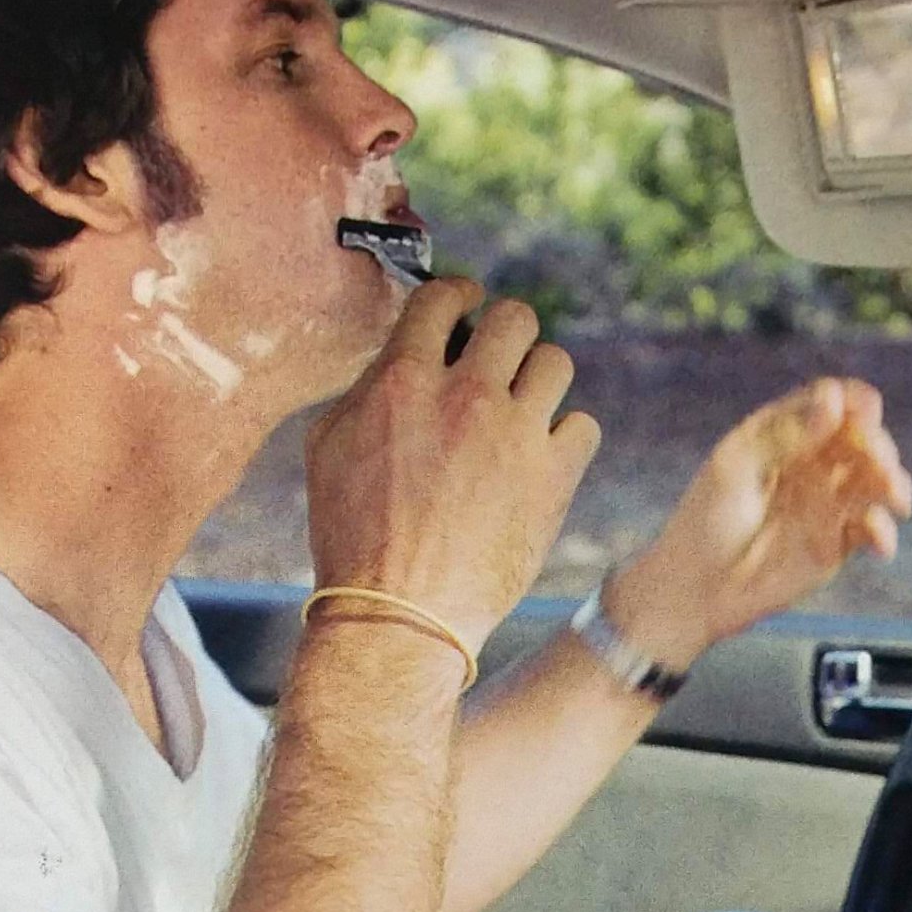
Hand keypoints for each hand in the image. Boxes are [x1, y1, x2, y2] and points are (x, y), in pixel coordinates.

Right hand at [303, 279, 600, 655]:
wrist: (399, 617)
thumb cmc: (351, 540)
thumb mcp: (327, 450)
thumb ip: (366, 389)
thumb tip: (397, 354)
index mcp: (402, 381)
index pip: (444, 297)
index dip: (460, 295)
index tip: (467, 305)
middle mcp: (464, 396)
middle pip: (515, 317)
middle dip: (507, 333)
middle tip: (499, 361)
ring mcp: (515, 434)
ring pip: (556, 363)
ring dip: (538, 382)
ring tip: (522, 411)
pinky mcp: (553, 478)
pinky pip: (583, 424)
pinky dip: (565, 438)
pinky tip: (541, 458)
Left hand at [603, 377, 908, 669]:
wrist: (698, 590)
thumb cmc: (705, 523)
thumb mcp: (735, 468)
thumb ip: (784, 435)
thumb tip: (834, 402)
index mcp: (783, 434)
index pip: (828, 403)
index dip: (852, 402)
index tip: (865, 412)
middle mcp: (811, 463)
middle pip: (860, 439)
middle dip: (877, 445)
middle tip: (876, 460)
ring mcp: (827, 502)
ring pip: (875, 481)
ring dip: (892, 482)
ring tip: (893, 495)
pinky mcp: (837, 543)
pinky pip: (872, 530)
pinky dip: (883, 531)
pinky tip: (877, 538)